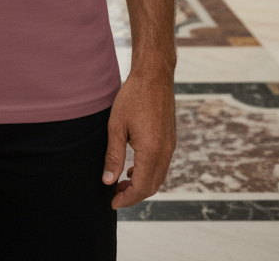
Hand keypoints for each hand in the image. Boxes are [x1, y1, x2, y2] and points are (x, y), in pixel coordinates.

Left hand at [102, 72, 175, 209]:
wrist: (154, 75)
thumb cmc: (133, 96)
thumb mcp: (116, 126)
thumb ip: (113, 156)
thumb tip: (108, 181)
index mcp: (151, 151)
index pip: (141, 187)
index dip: (127, 198)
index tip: (112, 202)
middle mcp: (165, 152)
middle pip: (152, 186)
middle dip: (134, 195)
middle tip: (115, 194)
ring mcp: (170, 146)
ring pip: (158, 177)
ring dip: (142, 184)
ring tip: (121, 182)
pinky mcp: (170, 139)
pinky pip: (162, 165)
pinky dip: (149, 173)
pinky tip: (134, 167)